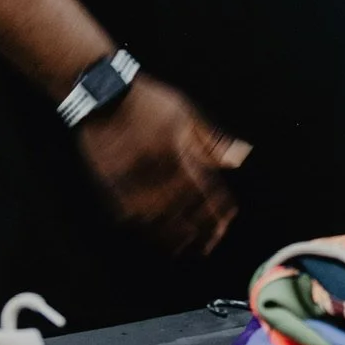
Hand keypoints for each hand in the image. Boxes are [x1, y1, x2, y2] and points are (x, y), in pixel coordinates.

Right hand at [76, 74, 250, 256]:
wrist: (103, 95)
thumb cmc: (148, 102)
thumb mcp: (186, 114)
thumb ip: (213, 141)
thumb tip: (241, 158)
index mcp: (179, 154)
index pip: (206, 192)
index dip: (218, 212)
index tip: (226, 224)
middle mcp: (157, 172)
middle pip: (184, 212)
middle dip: (200, 231)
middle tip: (210, 245)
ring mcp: (132, 181)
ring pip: (157, 219)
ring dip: (175, 237)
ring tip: (186, 249)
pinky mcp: (111, 185)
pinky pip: (130, 215)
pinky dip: (145, 228)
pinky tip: (154, 236)